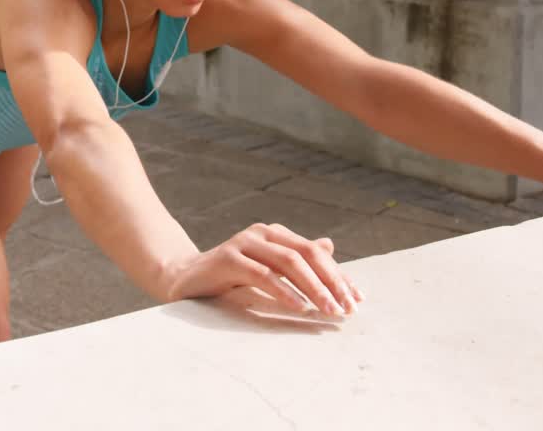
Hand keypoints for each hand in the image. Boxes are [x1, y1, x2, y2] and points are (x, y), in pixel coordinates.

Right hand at [161, 223, 363, 316]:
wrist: (185, 278)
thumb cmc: (230, 276)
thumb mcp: (268, 268)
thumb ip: (295, 258)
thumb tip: (329, 245)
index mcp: (275, 234)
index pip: (316, 252)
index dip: (339, 275)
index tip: (357, 300)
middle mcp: (262, 232)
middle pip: (307, 254)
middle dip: (331, 281)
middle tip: (346, 308)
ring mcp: (244, 242)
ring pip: (289, 262)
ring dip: (314, 288)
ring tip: (328, 310)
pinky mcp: (228, 258)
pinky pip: (263, 274)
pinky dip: (284, 291)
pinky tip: (299, 307)